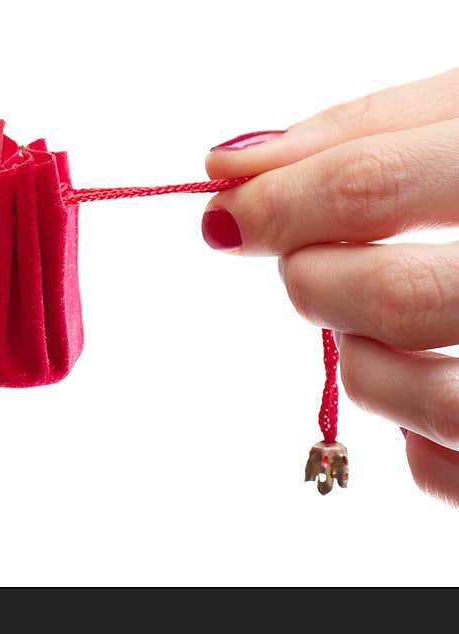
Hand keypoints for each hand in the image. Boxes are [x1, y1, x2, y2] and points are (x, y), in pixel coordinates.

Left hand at [203, 67, 458, 504]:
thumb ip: (366, 131)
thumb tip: (229, 165)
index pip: (373, 182)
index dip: (278, 201)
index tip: (227, 214)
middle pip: (395, 296)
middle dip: (316, 280)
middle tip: (310, 264)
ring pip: (431, 400)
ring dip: (363, 361)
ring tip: (374, 321)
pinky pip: (446, 470)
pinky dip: (411, 434)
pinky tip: (430, 377)